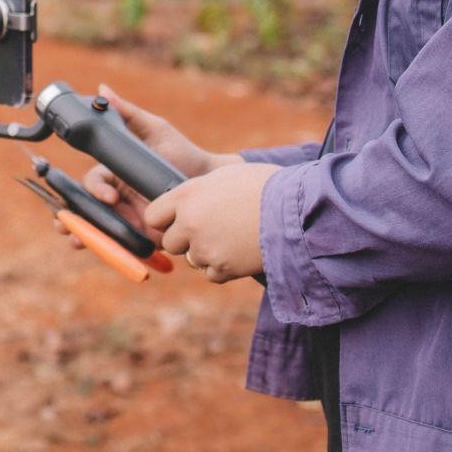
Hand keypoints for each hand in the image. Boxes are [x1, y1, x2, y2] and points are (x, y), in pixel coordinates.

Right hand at [55, 85, 234, 253]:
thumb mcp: (155, 129)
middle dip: (70, 217)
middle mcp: (116, 197)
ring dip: (83, 237)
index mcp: (115, 173)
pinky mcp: (140, 235)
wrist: (208, 181)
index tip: (111, 197)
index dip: (94, 190)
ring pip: (96, 229)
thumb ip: (128, 113)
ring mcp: (127, 217)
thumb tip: (103, 90)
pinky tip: (106, 255)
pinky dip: (110, 251)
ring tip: (77, 242)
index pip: (93, 182)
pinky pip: (120, 245)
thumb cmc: (181, 152)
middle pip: (84, 209)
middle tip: (64, 225)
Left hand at [142, 161, 277, 282]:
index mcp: (187, 195)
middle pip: (170, 242)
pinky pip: (211, 274)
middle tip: (211, 229)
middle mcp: (190, 223)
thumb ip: (199, 191)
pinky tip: (241, 251)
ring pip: (192, 259)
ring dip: (207, 252)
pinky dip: (223, 267)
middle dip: (186, 238)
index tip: (178, 218)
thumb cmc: (265, 186)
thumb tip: (186, 202)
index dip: (166, 218)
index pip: (153, 215)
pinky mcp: (222, 268)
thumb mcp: (226, 177)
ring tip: (233, 237)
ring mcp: (205, 248)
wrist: (298, 210)